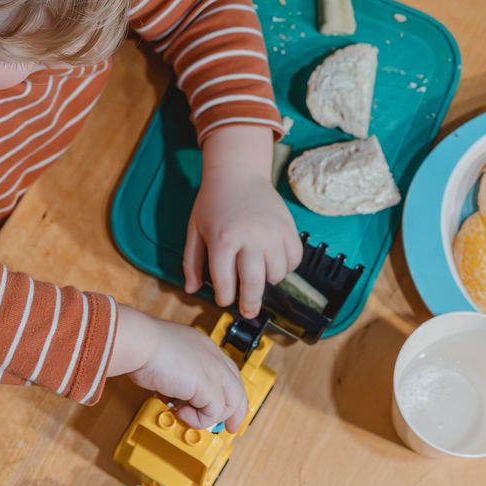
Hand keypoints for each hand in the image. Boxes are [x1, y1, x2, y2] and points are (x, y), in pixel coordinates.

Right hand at [108, 305, 247, 430]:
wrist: (141, 342)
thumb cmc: (145, 346)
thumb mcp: (168, 359)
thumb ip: (179, 376)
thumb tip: (177, 395)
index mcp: (205, 347)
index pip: (227, 372)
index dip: (228, 392)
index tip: (224, 408)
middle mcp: (214, 358)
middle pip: (237, 389)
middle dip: (235, 412)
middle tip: (229, 428)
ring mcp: (214, 372)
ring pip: (230, 403)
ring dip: (208, 417)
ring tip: (185, 414)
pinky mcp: (208, 387)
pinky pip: (213, 414)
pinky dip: (197, 420)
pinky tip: (179, 412)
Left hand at [183, 126, 301, 318]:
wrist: (238, 173)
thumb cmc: (213, 202)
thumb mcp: (195, 230)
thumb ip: (191, 261)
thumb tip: (190, 290)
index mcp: (223, 239)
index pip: (225, 282)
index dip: (224, 297)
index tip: (224, 300)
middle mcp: (250, 237)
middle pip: (254, 283)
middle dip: (250, 303)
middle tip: (248, 312)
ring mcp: (273, 232)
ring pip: (277, 274)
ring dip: (268, 281)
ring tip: (258, 275)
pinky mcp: (288, 228)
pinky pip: (294, 259)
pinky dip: (286, 267)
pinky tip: (273, 262)